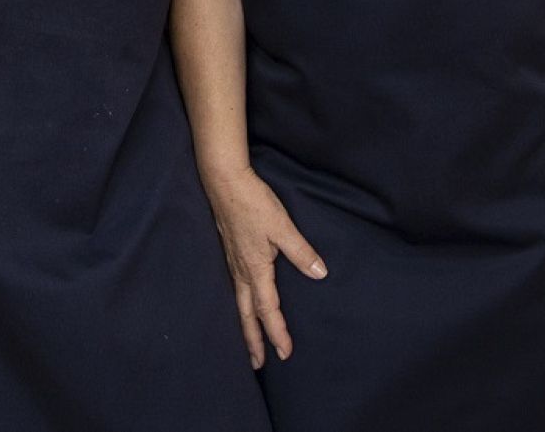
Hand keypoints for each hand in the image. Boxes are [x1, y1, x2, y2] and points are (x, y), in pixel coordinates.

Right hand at [203, 166, 327, 367]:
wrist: (224, 182)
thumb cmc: (253, 203)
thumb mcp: (282, 226)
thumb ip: (301, 251)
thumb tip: (320, 273)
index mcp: (256, 269)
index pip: (268, 309)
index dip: (277, 332)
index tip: (285, 353)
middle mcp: (241, 271)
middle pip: (246, 314)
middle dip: (252, 341)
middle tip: (258, 364)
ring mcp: (232, 262)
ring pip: (238, 303)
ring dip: (244, 325)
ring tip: (247, 342)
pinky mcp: (229, 251)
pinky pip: (234, 288)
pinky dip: (238, 305)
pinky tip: (241, 302)